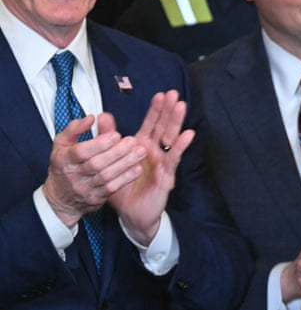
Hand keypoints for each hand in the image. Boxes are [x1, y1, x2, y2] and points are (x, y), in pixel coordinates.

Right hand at [42, 114, 144, 227]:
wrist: (60, 198)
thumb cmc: (64, 166)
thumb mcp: (61, 144)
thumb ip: (75, 128)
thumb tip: (91, 118)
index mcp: (64, 159)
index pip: (81, 152)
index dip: (99, 144)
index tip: (116, 135)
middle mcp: (73, 175)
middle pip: (96, 164)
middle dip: (117, 152)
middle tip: (132, 141)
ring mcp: (85, 188)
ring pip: (106, 176)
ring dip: (125, 163)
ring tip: (140, 152)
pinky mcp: (96, 198)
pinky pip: (113, 188)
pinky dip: (126, 178)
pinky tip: (137, 168)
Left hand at [108, 91, 192, 244]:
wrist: (132, 215)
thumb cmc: (123, 189)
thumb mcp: (111, 162)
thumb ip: (108, 138)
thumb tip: (102, 115)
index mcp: (142, 146)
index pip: (150, 124)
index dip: (156, 110)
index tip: (160, 94)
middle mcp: (154, 152)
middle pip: (163, 127)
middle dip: (168, 110)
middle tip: (174, 93)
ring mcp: (163, 162)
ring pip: (170, 138)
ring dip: (176, 122)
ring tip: (181, 106)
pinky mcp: (166, 175)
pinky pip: (173, 158)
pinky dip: (180, 146)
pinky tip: (188, 134)